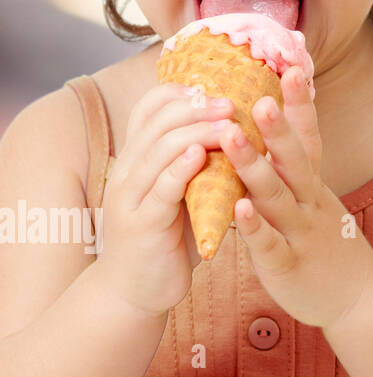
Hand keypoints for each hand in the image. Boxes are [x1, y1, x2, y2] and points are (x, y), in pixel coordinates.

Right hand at [95, 82, 236, 317]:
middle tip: (232, 102)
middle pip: (158, 121)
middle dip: (197, 106)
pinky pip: (160, 188)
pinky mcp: (142, 223)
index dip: (182, 92)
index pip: (150, 107)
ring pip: (159, 149)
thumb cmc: (168, 234)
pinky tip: (200, 156)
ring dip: (196, 132)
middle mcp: (129, 169)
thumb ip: (199, 159)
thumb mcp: (182, 189)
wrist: (138, 289)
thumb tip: (238, 125)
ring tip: (228, 122)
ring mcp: (132, 196)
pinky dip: (180, 168)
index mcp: (139, 156)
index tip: (218, 87)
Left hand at [217, 65, 372, 328]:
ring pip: (276, 196)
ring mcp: (301, 232)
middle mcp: (311, 202)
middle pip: (294, 159)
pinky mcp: (288, 265)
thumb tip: (274, 127)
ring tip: (231, 137)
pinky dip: (254, 227)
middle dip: (276, 126)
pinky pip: (270, 243)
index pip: (310, 137)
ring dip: (254, 166)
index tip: (292, 67)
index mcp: (314, 185)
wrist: (358, 298)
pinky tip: (237, 210)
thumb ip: (295, 168)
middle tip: (257, 95)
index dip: (301, 104)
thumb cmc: (329, 244)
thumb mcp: (317, 199)